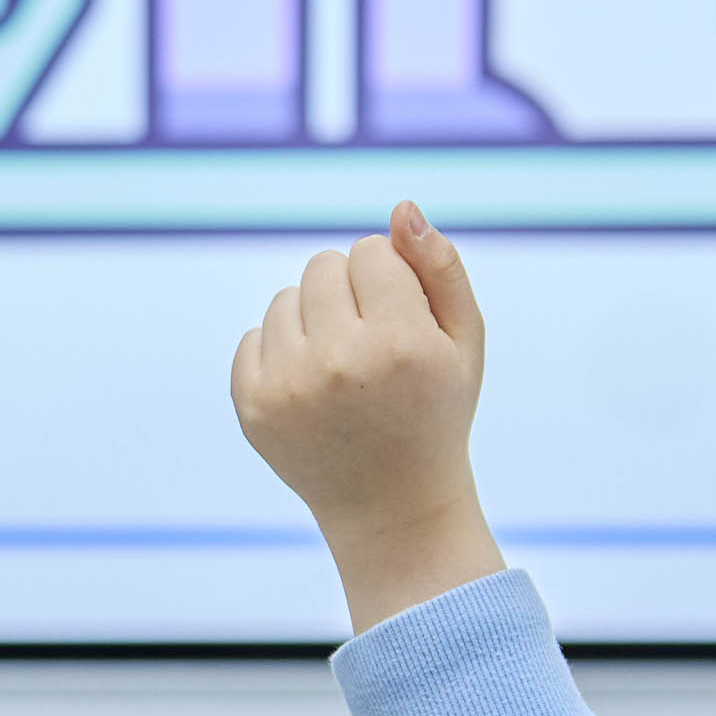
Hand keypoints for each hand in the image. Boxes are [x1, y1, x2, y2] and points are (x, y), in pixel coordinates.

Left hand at [229, 204, 505, 633]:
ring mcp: (288, 388)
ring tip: (343, 368)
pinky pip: (253, 336)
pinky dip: (281, 353)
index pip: (371, 250)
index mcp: (400, 342)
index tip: (402, 320)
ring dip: (313, 320)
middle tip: (371, 345)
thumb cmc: (435, 412)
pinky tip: (312, 389)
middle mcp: (338, 362)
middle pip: (324, 266)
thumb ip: (441, 268)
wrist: (393, 506)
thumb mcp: (463, 342)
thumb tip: (400, 210)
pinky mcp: (252, 407)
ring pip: (285, 298)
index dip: (390, 279)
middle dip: (349, 293)